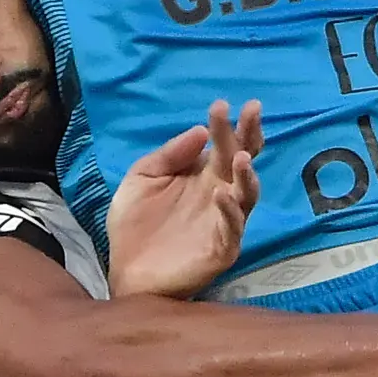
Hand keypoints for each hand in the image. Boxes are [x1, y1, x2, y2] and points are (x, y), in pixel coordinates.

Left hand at [106, 99, 262, 298]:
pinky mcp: (221, 250)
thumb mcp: (142, 178)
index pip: (223, 145)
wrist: (125, 271)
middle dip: (249, 136)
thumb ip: (169, 154)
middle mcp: (219, 195)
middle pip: (242, 162)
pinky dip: (230, 212)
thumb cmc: (136, 224)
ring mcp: (223, 223)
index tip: (221, 105)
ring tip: (241, 157)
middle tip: (252, 111)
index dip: (226, 125)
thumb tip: (200, 131)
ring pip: (247, 196)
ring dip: (246, 175)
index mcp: (203, 175)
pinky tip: (221, 196)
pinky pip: (232, 230)